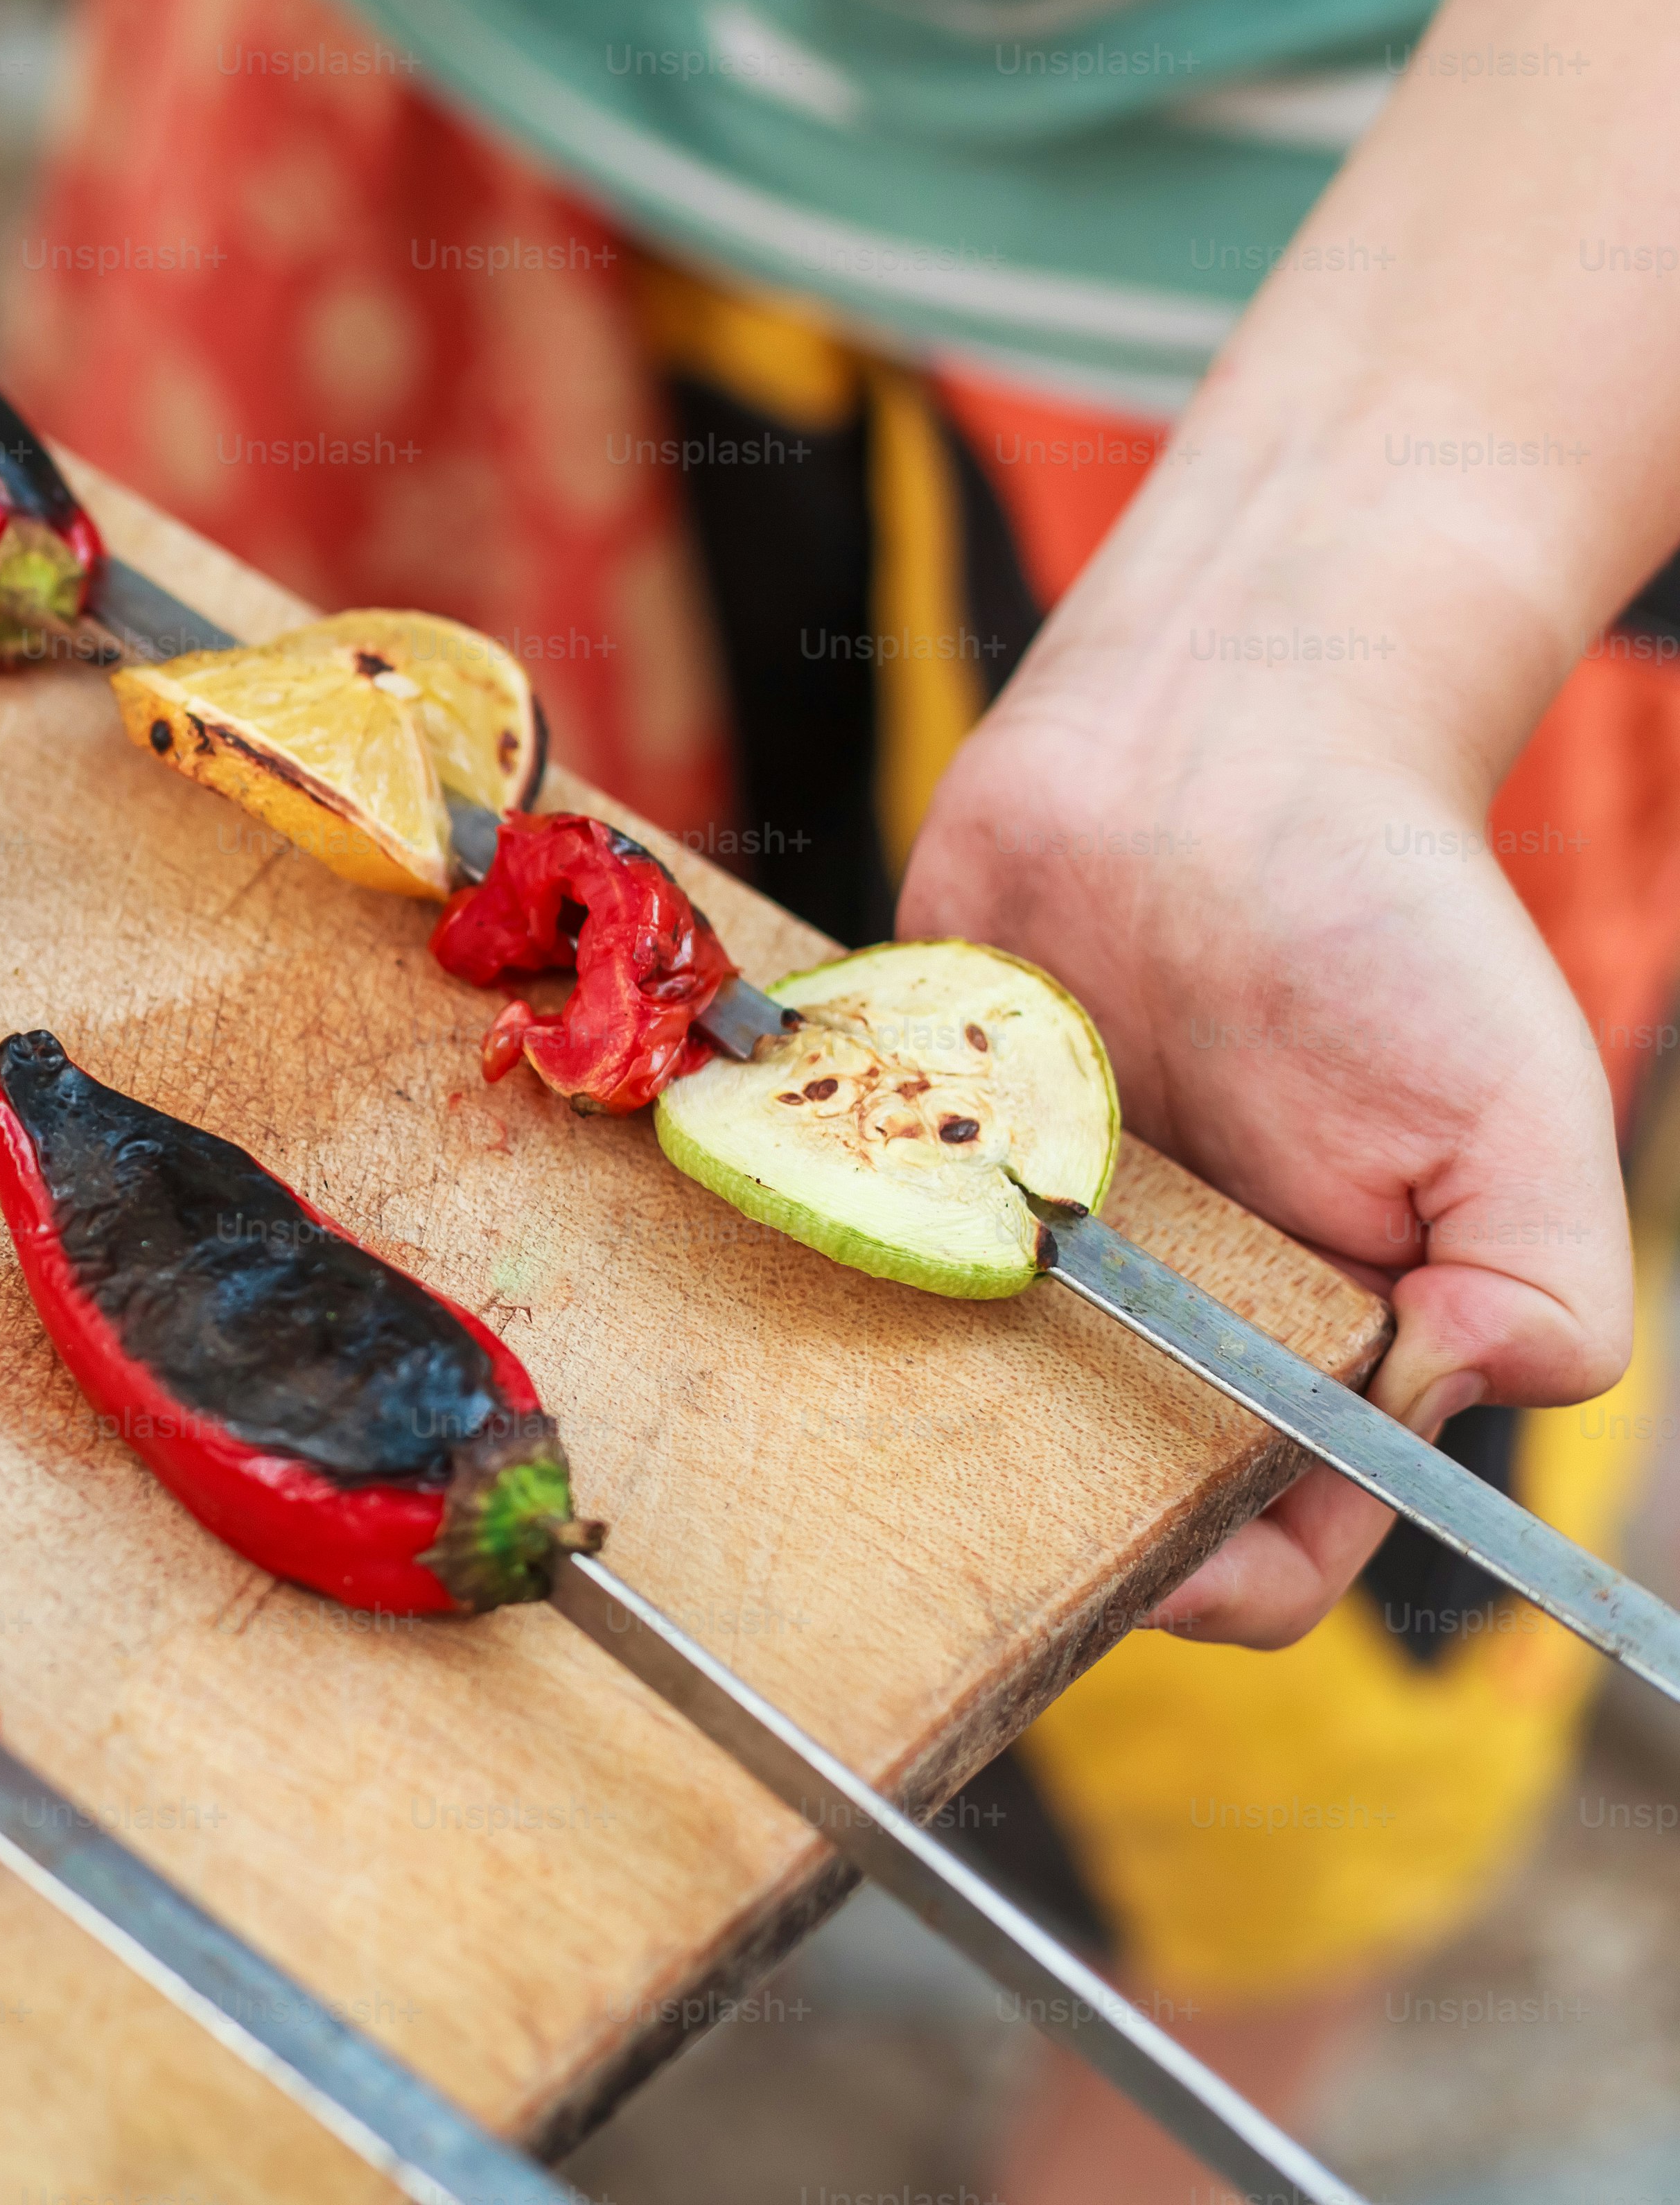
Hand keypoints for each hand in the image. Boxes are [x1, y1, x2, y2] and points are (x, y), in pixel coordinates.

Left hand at [899, 643, 1629, 1648]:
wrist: (1219, 739)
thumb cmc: (1390, 914)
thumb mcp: (1520, 1101)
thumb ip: (1540, 1273)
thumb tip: (1474, 1382)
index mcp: (1320, 1342)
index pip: (1272, 1543)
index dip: (1219, 1587)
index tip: (1155, 1574)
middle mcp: (1167, 1314)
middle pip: (1092, 1493)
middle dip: (1040, 1517)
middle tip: (981, 1485)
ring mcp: (1028, 1237)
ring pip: (954, 1391)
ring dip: (911, 1401)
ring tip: (873, 1388)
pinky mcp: (914, 1146)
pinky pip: (851, 1236)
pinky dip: (823, 1247)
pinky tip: (787, 1254)